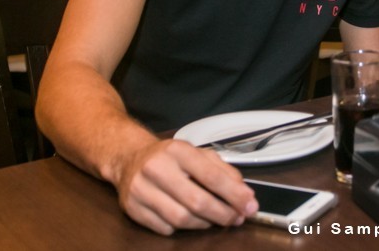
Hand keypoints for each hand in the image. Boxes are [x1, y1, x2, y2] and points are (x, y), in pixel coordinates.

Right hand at [114, 138, 256, 234]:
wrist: (129, 159)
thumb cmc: (170, 158)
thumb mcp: (197, 154)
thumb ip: (223, 170)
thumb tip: (244, 193)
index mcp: (177, 150)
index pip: (211, 176)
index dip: (234, 194)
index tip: (250, 205)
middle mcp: (157, 168)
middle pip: (197, 201)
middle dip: (223, 214)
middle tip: (237, 219)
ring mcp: (141, 189)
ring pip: (182, 218)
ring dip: (205, 224)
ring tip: (215, 219)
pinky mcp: (132, 209)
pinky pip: (165, 228)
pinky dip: (182, 228)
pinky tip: (189, 219)